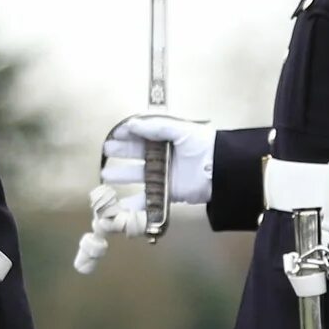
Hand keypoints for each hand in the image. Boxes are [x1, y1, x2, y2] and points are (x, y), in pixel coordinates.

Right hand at [99, 113, 215, 205]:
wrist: (222, 170)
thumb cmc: (204, 146)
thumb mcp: (180, 130)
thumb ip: (155, 127)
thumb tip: (131, 124)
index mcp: (168, 139)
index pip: (144, 135)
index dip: (128, 135)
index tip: (114, 135)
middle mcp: (166, 156)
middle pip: (138, 154)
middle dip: (122, 153)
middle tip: (106, 152)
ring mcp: (167, 175)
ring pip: (139, 175)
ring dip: (123, 176)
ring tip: (106, 176)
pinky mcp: (170, 193)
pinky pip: (150, 198)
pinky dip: (136, 203)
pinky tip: (121, 204)